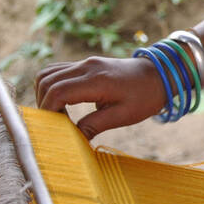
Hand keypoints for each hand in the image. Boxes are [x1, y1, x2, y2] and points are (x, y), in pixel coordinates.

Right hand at [34, 55, 167, 139]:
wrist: (160, 74)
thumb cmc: (145, 96)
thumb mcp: (123, 116)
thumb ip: (94, 125)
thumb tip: (72, 139)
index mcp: (96, 80)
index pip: (57, 92)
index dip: (48, 111)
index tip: (51, 128)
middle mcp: (86, 67)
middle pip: (46, 81)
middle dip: (43, 104)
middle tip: (53, 124)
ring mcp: (85, 63)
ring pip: (48, 73)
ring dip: (44, 93)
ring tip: (56, 115)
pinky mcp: (86, 64)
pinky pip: (58, 70)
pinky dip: (52, 86)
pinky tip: (62, 103)